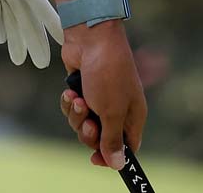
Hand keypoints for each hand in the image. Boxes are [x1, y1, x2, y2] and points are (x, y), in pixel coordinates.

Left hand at [59, 22, 146, 169]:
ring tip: (78, 99)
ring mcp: (99, 98)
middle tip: (87, 121)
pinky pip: (72, 108)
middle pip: (100, 138)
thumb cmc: (108, 73)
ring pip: (82, 123)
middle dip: (88, 132)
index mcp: (133, 116)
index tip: (94, 159)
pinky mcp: (82, 88)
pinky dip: (69, 102)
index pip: (126, 146)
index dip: (111, 156)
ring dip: (76, 115)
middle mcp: (117, 109)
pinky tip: (71, 91)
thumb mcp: (111, 112)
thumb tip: (119, 165)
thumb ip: (112, 139)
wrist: (90, 38)